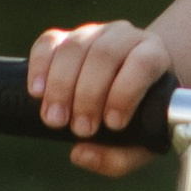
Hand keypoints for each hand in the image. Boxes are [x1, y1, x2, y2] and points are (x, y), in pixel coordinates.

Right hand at [27, 17, 174, 177]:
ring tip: (55, 119)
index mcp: (154, 55)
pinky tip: (36, 92)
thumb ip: (118, 157)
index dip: (125, 92)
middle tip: (80, 129)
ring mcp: (95, 34)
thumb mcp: (141, 143)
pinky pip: (49, 42)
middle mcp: (126, 37)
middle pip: (104, 55)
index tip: (112, 124)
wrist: (134, 88)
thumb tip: (81, 154)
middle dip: (88, 95)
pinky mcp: (66, 37)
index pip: (143, 62)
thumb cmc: (141, 117)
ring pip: (75, 47)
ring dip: (61, 85)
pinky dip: (40, 65)